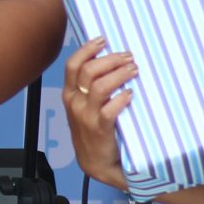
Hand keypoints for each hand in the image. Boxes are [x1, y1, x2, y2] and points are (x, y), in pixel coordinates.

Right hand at [63, 38, 136, 188]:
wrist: (96, 163)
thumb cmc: (94, 130)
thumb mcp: (84, 107)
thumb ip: (91, 88)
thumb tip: (112, 62)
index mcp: (70, 94)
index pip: (73, 65)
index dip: (87, 49)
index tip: (104, 40)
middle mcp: (75, 103)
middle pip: (88, 71)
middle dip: (111, 59)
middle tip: (128, 57)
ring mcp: (86, 116)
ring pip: (100, 86)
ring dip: (119, 74)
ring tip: (134, 70)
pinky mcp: (100, 128)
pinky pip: (110, 109)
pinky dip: (122, 98)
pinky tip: (131, 94)